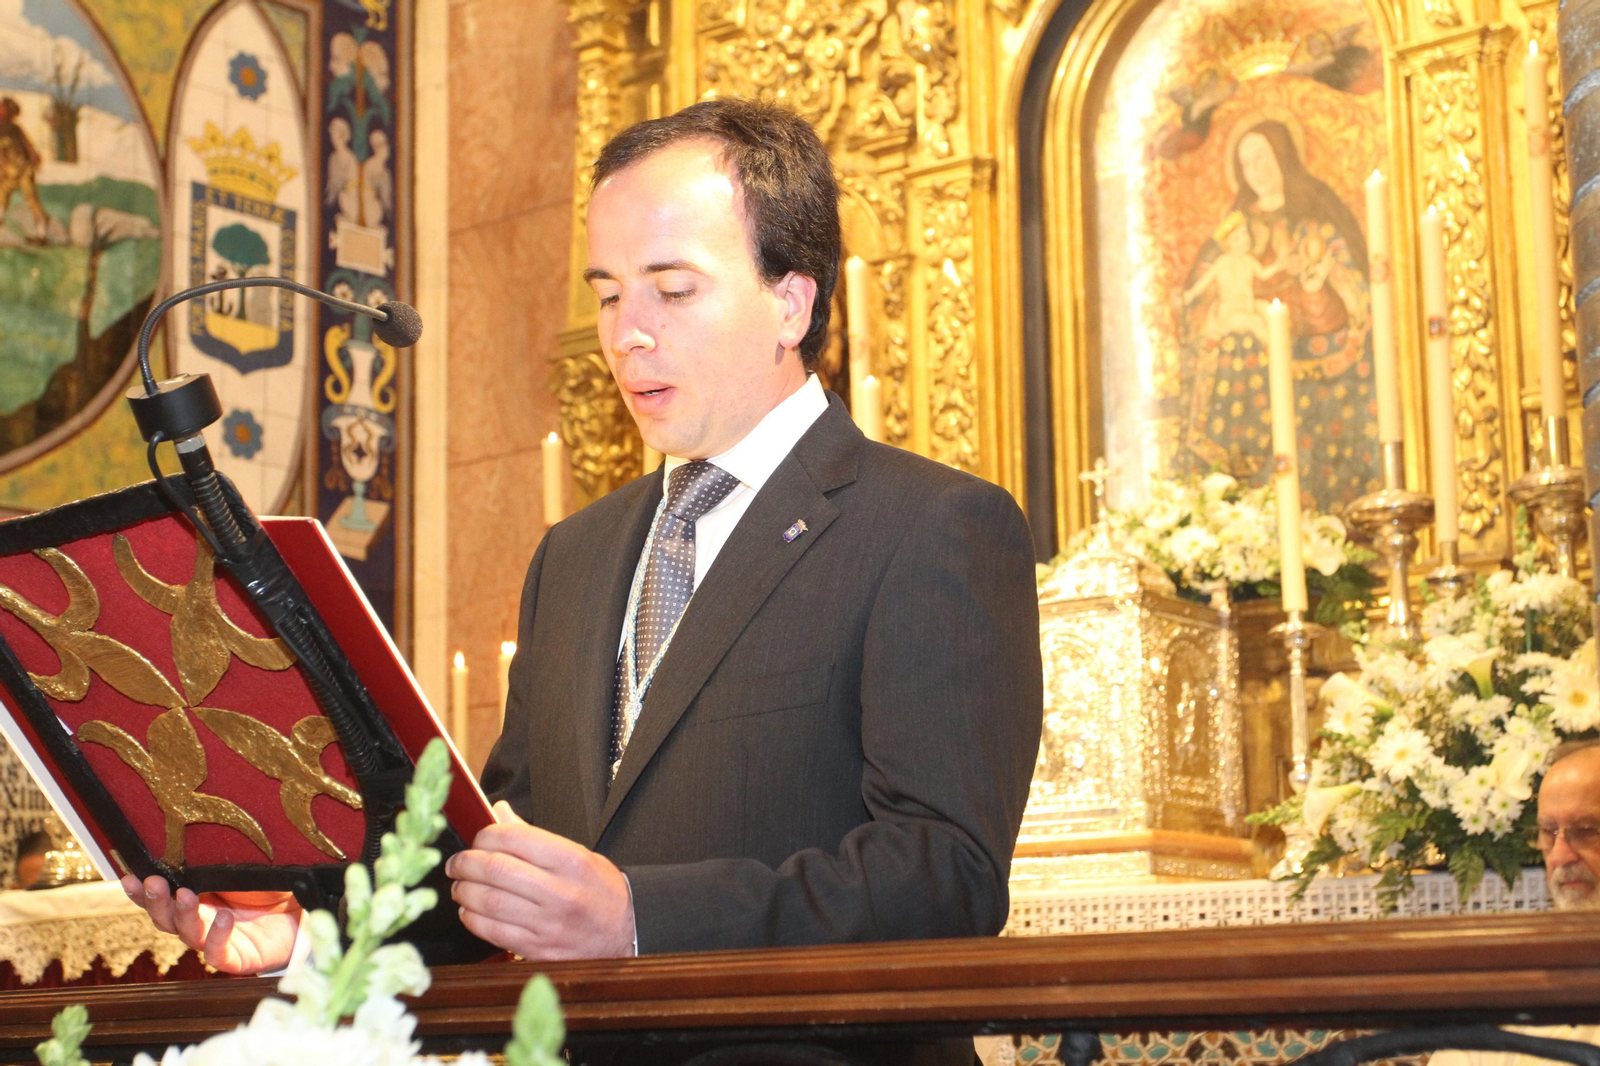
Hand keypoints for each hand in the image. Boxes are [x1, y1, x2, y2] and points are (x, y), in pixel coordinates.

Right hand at [121, 875, 300, 974]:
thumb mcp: (245, 866)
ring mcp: (217, 941)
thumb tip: (200, 830)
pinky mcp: (237, 959)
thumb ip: (219, 857)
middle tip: (153, 883)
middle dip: (155, 901)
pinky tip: (224, 918)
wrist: (307, 910)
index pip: (162, 896)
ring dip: (183, 915)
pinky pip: (218, 953)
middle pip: (166, 918)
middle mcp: (201, 921)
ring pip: (188, 935)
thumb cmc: (274, 885)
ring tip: (186, 895)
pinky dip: (218, 936)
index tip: (129, 875)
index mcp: (197, 897)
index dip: (141, 890)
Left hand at [446, 801, 634, 959]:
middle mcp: (559, 892)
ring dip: (464, 891)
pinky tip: (470, 911)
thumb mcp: (577, 854)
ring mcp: (548, 924)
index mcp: (571, 861)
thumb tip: (499, 811)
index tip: (479, 839)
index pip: (514, 838)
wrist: (626, 933)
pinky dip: (472, 919)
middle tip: (457, 863)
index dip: (486, 835)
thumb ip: (533, 835)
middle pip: (496, 870)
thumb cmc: (601, 890)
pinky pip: (493, 932)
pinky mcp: (538, 950)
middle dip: (465, 863)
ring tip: (460, 886)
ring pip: (489, 902)